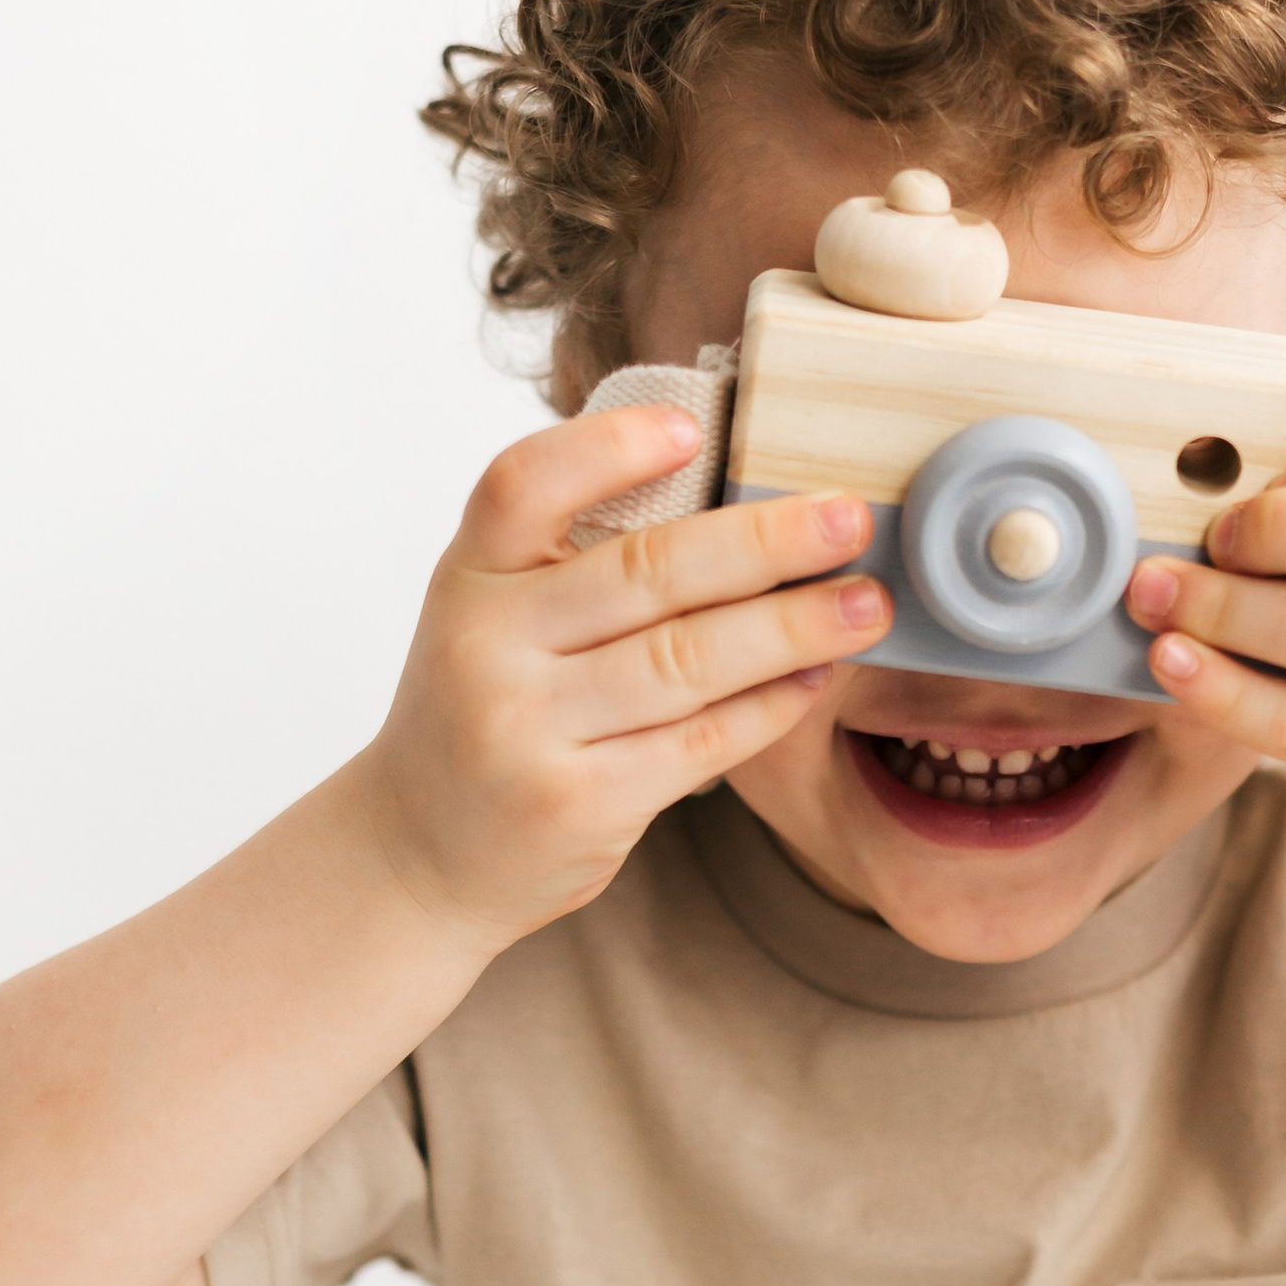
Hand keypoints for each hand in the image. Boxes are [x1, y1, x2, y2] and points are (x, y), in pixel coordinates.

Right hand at [356, 405, 891, 946]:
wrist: (419, 855)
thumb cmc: (481, 713)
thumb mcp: (491, 619)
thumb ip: (571, 564)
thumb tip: (739, 508)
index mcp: (467, 577)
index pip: (523, 485)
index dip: (609, 449)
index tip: (695, 430)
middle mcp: (487, 647)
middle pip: (644, 573)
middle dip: (764, 541)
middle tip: (848, 520)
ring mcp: (529, 731)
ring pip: (688, 660)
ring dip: (793, 627)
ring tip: (866, 604)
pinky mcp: (579, 804)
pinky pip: (701, 740)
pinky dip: (770, 705)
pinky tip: (817, 677)